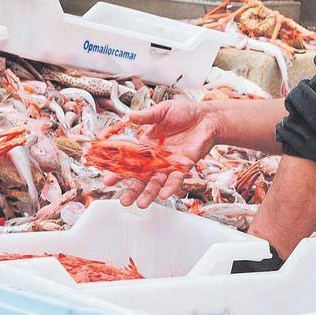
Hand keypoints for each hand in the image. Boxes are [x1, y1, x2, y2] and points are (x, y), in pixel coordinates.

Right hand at [104, 99, 220, 207]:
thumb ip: (147, 115)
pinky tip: (163, 195)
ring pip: (157, 182)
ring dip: (148, 193)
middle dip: (131, 189)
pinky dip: (170, 187)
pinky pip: (176, 179)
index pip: (129, 159)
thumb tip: (129, 116)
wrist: (207, 117)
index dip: (118, 169)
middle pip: (141, 176)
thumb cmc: (185, 112)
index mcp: (146, 143)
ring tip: (140, 204)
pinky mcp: (184, 166)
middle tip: (122, 200)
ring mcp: (169, 163)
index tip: (108, 179)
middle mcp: (156, 157)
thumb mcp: (163, 110)